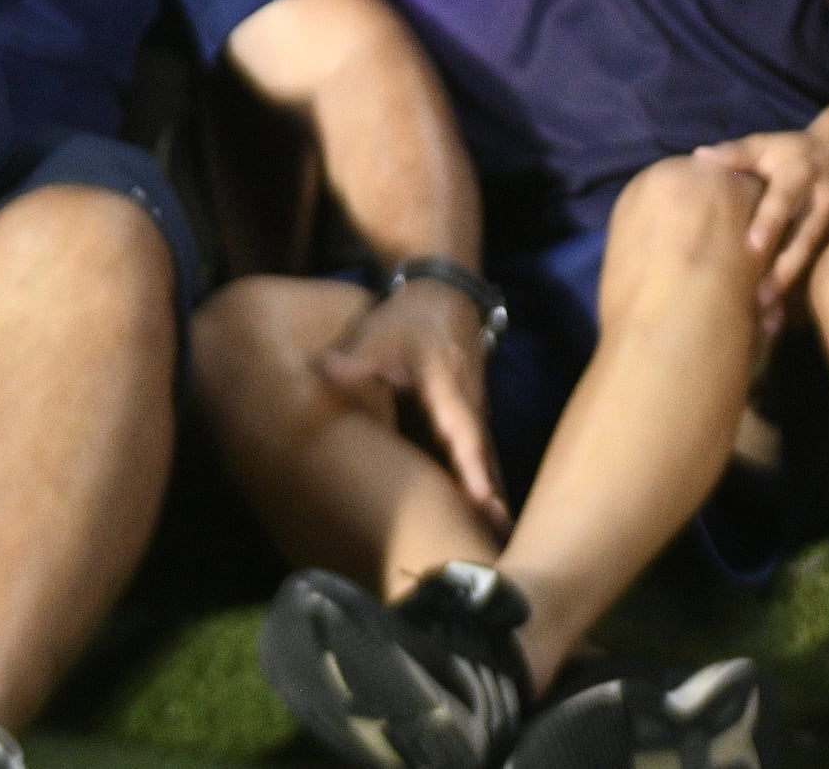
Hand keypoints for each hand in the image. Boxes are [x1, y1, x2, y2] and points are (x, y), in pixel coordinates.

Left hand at [317, 273, 503, 514]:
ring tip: (499, 534)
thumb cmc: (412, 317)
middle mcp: (468, 404)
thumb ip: (357, 358)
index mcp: (448, 387)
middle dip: (491, 493)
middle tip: (500, 533)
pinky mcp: (469, 415)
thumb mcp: (382, 332)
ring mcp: (473, 410)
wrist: (445, 294)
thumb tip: (327, 372)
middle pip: (482, 456)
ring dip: (492, 492)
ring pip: (485, 456)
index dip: (471, 467)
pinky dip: (485, 479)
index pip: (463, 433)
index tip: (481, 498)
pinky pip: (479, 452)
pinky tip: (487, 511)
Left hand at [694, 113, 828, 307]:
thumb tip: (699, 157)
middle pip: (805, 238)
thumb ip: (735, 154)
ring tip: (774, 317)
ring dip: (799, 287)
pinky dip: (815, 290)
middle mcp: (824, 197)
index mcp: (799, 173)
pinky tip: (795, 317)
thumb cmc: (796, 151)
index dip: (769, 223)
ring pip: (821, 258)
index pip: (782, 200)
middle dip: (784, 271)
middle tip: (760, 299)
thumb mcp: (768, 144)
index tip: (752, 247)